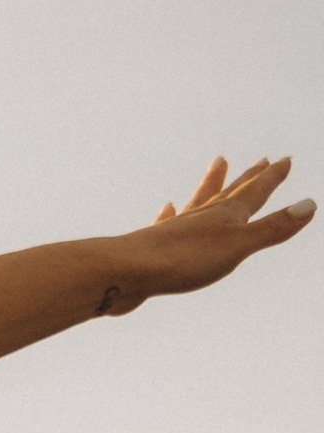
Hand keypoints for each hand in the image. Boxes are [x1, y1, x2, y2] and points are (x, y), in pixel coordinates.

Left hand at [97, 155, 311, 314]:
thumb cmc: (183, 260)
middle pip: (231, 192)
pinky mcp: (154, 247)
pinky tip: (167, 207)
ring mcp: (176, 229)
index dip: (272, 177)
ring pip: (200, 200)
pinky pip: (167, 223)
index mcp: (225, 216)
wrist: (127, 272)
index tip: (285, 159)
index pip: (255, 192)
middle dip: (249, 177)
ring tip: (219, 163)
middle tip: (261, 159)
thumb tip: (309, 205)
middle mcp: (201, 216)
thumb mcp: (237, 246)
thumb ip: (272, 228)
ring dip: (213, 183)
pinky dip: (172, 214)